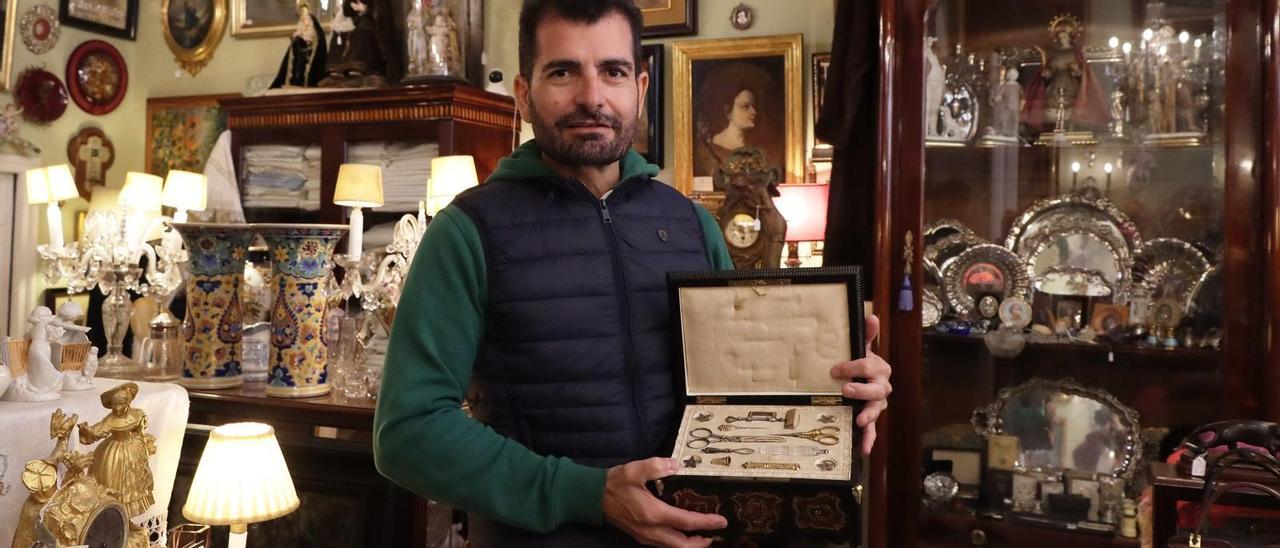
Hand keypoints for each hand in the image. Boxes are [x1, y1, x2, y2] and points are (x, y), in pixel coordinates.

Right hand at [603, 457, 726, 546]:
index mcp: (653, 514)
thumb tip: (676, 465)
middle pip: (682, 545)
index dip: (706, 523)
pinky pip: (663, 545)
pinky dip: (676, 543)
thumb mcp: (634, 470)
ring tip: (702, 537)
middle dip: (700, 542)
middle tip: (714, 534)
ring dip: (688, 545)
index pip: (686, 522)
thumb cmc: (613, 484)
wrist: (591, 498)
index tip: (721, 521)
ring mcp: (644, 536)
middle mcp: (651, 530)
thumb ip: (656, 466)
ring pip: (672, 547)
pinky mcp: (639, 536)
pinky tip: (680, 535)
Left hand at [830, 314, 892, 454]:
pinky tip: (864, 449)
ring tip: (860, 421)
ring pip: (877, 409)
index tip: (834, 370)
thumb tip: (872, 315)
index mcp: (879, 368)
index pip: (867, 366)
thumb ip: (866, 335)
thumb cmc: (859, 362)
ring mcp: (878, 403)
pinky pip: (873, 429)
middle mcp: (882, 386)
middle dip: (862, 390)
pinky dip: (869, 439)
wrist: (864, 378)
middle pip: (876, 389)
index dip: (852, 367)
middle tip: (846, 390)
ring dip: (869, 415)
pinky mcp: (871, 418)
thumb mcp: (861, 348)